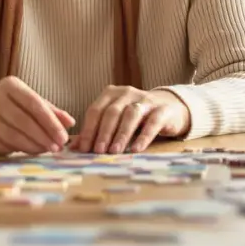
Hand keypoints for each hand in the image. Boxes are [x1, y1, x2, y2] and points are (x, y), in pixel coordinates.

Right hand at [0, 76, 74, 155]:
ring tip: (48, 150)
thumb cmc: (14, 105)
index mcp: (10, 86)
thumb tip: (70, 122)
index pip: (34, 103)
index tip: (63, 136)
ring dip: (35, 146)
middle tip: (58, 147)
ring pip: (15, 136)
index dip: (50, 122)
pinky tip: (33, 151)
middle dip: (44, 136)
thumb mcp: (31, 101)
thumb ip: (51, 111)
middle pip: (24, 121)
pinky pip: (7, 146)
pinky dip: (22, 150)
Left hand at [70, 87, 190, 153]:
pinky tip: (136, 149)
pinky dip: (143, 136)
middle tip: (97, 151)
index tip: (83, 149)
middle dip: (103, 133)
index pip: (95, 110)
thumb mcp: (115, 121)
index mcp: (111, 93)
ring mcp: (146, 100)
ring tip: (114, 151)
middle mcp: (127, 93)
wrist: (170, 108)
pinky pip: (152, 123)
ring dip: (121, 134)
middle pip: (112, 112)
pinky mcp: (162, 110)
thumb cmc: (136, 118)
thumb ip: (95, 131)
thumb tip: (74, 148)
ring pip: (131, 115)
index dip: (88, 129)